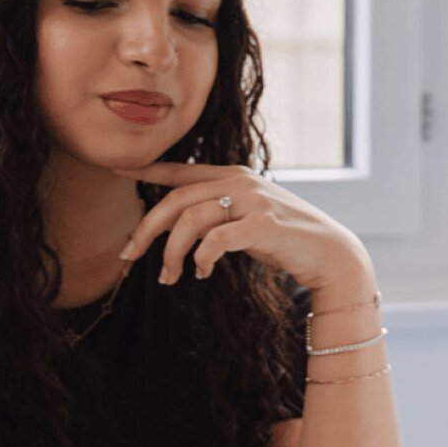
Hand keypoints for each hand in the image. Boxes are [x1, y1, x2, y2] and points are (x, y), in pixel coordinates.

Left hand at [115, 164, 373, 296]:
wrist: (329, 254)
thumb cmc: (284, 240)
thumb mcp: (246, 218)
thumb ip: (218, 212)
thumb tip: (178, 224)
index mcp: (234, 176)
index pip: (182, 170)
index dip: (148, 169)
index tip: (117, 169)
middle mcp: (241, 182)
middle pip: (176, 199)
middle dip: (146, 228)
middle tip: (128, 255)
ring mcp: (253, 201)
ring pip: (190, 220)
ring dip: (172, 253)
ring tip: (171, 277)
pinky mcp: (263, 225)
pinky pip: (215, 240)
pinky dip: (201, 258)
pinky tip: (201, 272)